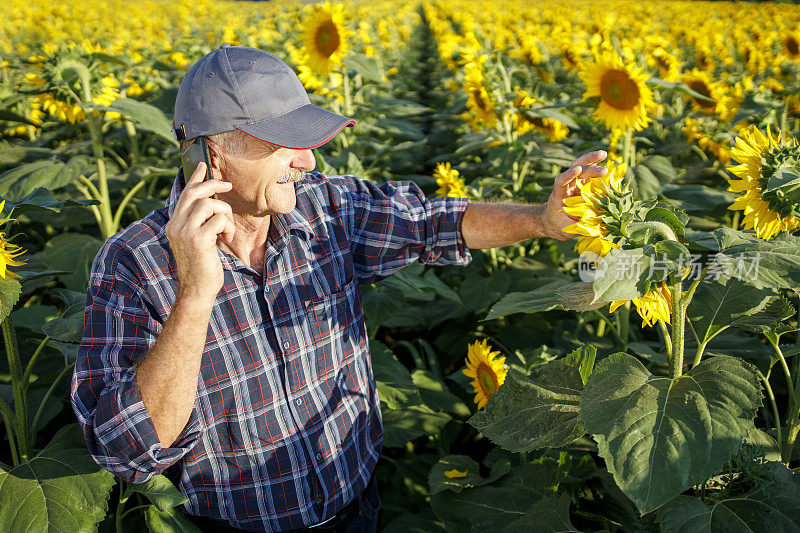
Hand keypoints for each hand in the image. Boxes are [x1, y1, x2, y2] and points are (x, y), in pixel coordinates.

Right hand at [164, 162, 235, 302]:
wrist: (197, 290)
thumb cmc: (201, 266)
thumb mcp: (196, 240)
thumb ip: (199, 223)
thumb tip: (210, 203)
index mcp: (174, 224)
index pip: (184, 194)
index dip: (195, 178)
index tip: (203, 166)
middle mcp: (176, 225)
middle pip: (195, 193)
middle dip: (214, 184)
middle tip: (228, 186)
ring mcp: (185, 232)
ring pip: (210, 204)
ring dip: (225, 214)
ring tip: (227, 230)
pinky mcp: (199, 240)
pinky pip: (219, 220)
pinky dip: (228, 227)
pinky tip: (226, 239)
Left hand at [543, 150, 608, 240]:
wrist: (551, 222)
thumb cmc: (558, 225)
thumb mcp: (568, 228)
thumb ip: (582, 224)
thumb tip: (601, 224)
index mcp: (558, 195)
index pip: (561, 182)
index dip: (568, 175)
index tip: (577, 170)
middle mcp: (566, 186)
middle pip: (574, 170)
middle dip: (587, 166)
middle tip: (602, 168)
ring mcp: (574, 184)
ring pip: (581, 167)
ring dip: (591, 160)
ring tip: (603, 154)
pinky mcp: (581, 185)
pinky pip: (588, 174)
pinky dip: (595, 166)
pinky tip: (605, 162)